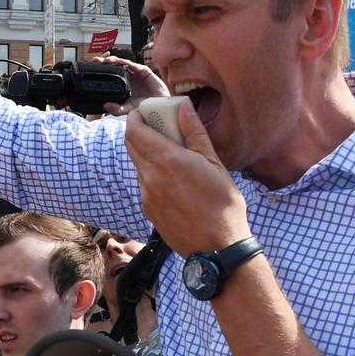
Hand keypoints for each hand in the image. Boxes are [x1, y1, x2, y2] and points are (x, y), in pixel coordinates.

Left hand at [92, 54, 170, 115]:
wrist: (159, 106)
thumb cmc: (145, 107)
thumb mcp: (128, 109)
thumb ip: (117, 109)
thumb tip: (105, 105)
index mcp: (122, 84)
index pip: (109, 74)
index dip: (101, 70)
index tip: (91, 69)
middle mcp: (127, 77)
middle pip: (113, 66)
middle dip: (104, 62)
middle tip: (96, 61)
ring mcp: (134, 73)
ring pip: (121, 63)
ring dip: (113, 60)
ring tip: (106, 61)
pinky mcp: (143, 70)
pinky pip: (133, 65)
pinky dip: (126, 62)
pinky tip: (120, 62)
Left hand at [125, 98, 249, 256]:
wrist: (218, 248)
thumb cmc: (223, 205)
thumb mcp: (214, 163)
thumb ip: (195, 132)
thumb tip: (184, 107)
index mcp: (166, 160)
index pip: (134, 130)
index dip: (136, 117)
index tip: (148, 112)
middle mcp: (150, 177)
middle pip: (131, 146)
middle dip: (141, 133)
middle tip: (161, 130)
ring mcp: (147, 196)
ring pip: (140, 167)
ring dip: (150, 157)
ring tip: (175, 160)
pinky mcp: (149, 212)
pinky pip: (146, 187)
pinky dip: (154, 177)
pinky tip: (176, 184)